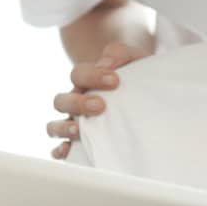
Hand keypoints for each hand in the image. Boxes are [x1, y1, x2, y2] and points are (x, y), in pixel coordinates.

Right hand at [46, 41, 148, 157]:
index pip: (78, 74)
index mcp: (86, 81)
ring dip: (64, 128)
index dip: (92, 76)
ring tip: (80, 130)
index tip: (116, 80)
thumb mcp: (134, 60)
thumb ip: (119, 54)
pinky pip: (60, 150)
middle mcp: (76, 102)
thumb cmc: (140, 78)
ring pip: (54, 126)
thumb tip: (106, 64)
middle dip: (78, 103)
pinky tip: (68, 151)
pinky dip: (60, 151)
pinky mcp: (80, 145)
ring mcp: (75, 124)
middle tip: (101, 106)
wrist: (153, 100)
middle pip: (60, 101)